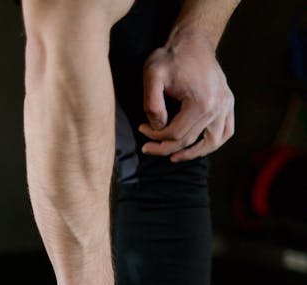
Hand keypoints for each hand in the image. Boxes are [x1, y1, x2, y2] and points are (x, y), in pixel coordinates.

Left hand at [138, 32, 234, 161]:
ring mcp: (226, 105)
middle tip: (148, 147)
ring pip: (212, 142)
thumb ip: (152, 104)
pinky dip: (212, 143)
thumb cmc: (171, 57)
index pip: (176, 134)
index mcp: (202, 102)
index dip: (156, 138)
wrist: (193, 41)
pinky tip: (197, 147)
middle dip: (166, 147)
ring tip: (173, 157)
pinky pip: (225, 132)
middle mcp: (218, 107)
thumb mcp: (152, 75)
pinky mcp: (228, 103)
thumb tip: (159, 127)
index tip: (142, 130)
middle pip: (190, 141)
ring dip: (192, 154)